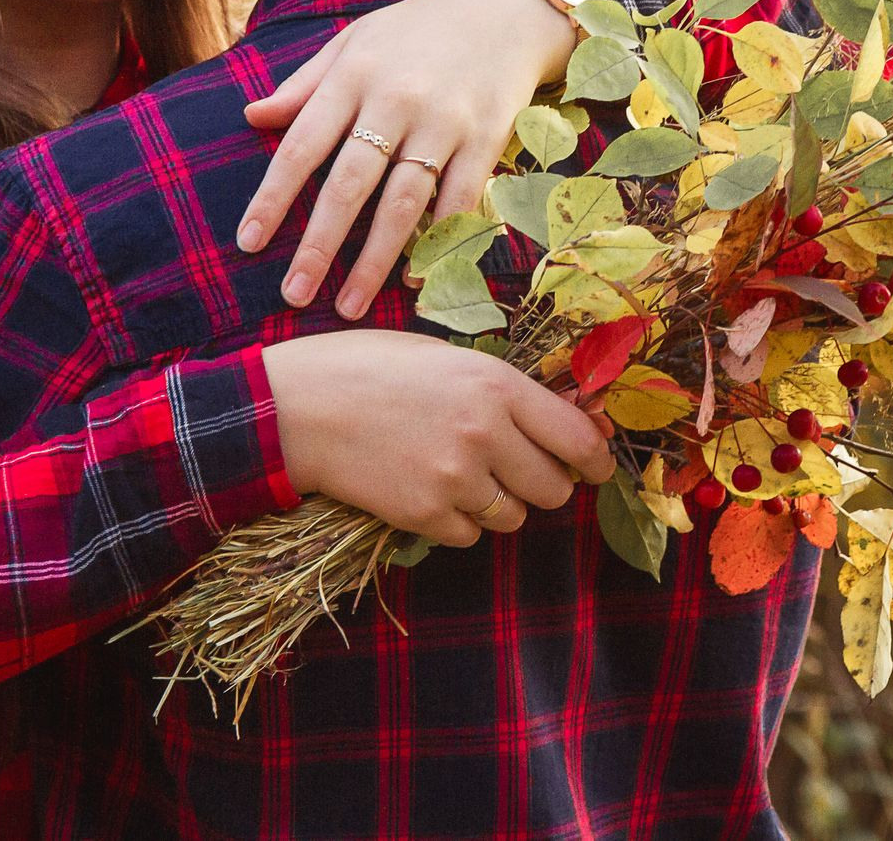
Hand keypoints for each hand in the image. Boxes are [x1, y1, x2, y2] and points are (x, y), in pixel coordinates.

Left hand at [238, 0, 578, 317]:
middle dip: (319, 245)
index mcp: (354, 75)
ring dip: (373, 261)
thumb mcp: (354, 40)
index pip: (302, 145)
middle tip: (293, 294)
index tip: (248, 242)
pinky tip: (414, 281)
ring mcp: (444, 122)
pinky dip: (436, 243)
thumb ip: (304, 84)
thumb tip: (251, 116)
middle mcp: (396, 100)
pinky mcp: (486, 139)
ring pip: (403, 203)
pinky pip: (458, 201)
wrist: (504, 10)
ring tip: (348, 306)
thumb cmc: (415, 30)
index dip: (273, 197)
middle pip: (350, 185)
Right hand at [261, 330, 614, 547]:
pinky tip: (427, 490)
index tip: (596, 468)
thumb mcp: (441, 356)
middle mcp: (485, 433)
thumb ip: (501, 388)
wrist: (296, 407)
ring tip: (459, 475)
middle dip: (542, 483)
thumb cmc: (366, 368)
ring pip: (513, 516)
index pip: (577, 438)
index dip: (595, 460)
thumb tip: (563, 418)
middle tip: (515, 470)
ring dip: (498, 503)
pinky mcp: (426, 515)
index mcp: (495, 384)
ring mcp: (456, 479)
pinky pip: (469, 536)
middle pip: (553, 488)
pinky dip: (457, 521)